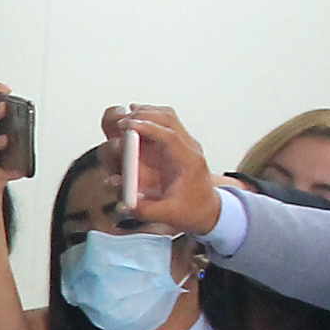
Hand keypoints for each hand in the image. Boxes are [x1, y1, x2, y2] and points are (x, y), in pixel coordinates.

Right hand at [103, 105, 222, 235]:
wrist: (207, 210)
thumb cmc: (192, 211)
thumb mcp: (169, 216)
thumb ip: (145, 211)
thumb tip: (124, 204)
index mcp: (189, 163)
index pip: (169, 136)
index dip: (147, 128)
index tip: (127, 126)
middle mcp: (188, 148)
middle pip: (168, 118)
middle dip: (142, 115)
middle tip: (121, 122)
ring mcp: (182, 144)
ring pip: (166, 116)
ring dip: (145, 113)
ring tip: (125, 119)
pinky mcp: (174, 145)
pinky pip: (163, 122)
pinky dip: (147, 118)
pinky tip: (133, 122)